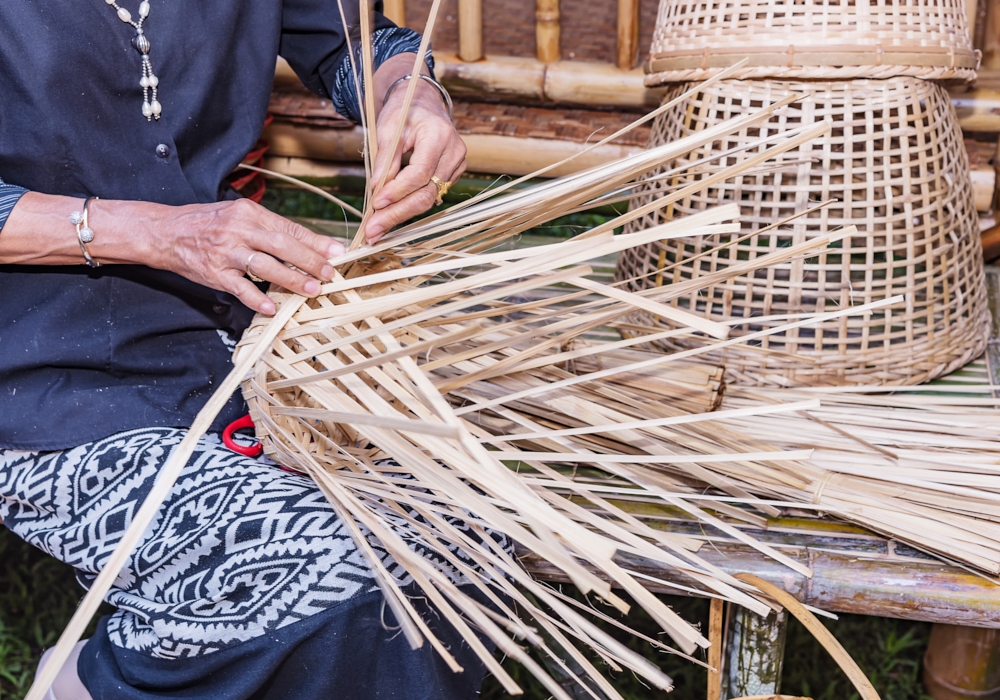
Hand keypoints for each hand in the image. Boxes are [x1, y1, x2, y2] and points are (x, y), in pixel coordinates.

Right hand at [2, 190, 343, 316]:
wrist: (165, 232)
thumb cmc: (209, 224)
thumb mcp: (239, 217)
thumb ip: (270, 229)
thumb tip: (309, 244)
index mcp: (249, 213)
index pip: (289, 228)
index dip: (315, 242)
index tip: (338, 252)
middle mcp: (239, 230)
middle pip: (283, 246)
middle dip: (310, 262)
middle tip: (331, 274)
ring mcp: (226, 252)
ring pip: (266, 267)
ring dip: (292, 280)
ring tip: (311, 290)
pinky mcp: (213, 272)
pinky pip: (240, 288)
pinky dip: (257, 299)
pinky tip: (273, 306)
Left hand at [363, 55, 466, 243]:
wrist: (422, 103)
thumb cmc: (403, 112)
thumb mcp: (387, 128)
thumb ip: (385, 159)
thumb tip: (376, 189)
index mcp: (439, 135)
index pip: (420, 173)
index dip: (397, 191)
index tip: (376, 203)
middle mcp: (454, 152)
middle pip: (426, 193)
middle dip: (397, 214)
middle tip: (373, 231)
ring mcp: (457, 165)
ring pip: (429, 199)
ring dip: (401, 215)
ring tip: (377, 230)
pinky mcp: (453, 174)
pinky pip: (431, 196)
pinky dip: (409, 207)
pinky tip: (390, 217)